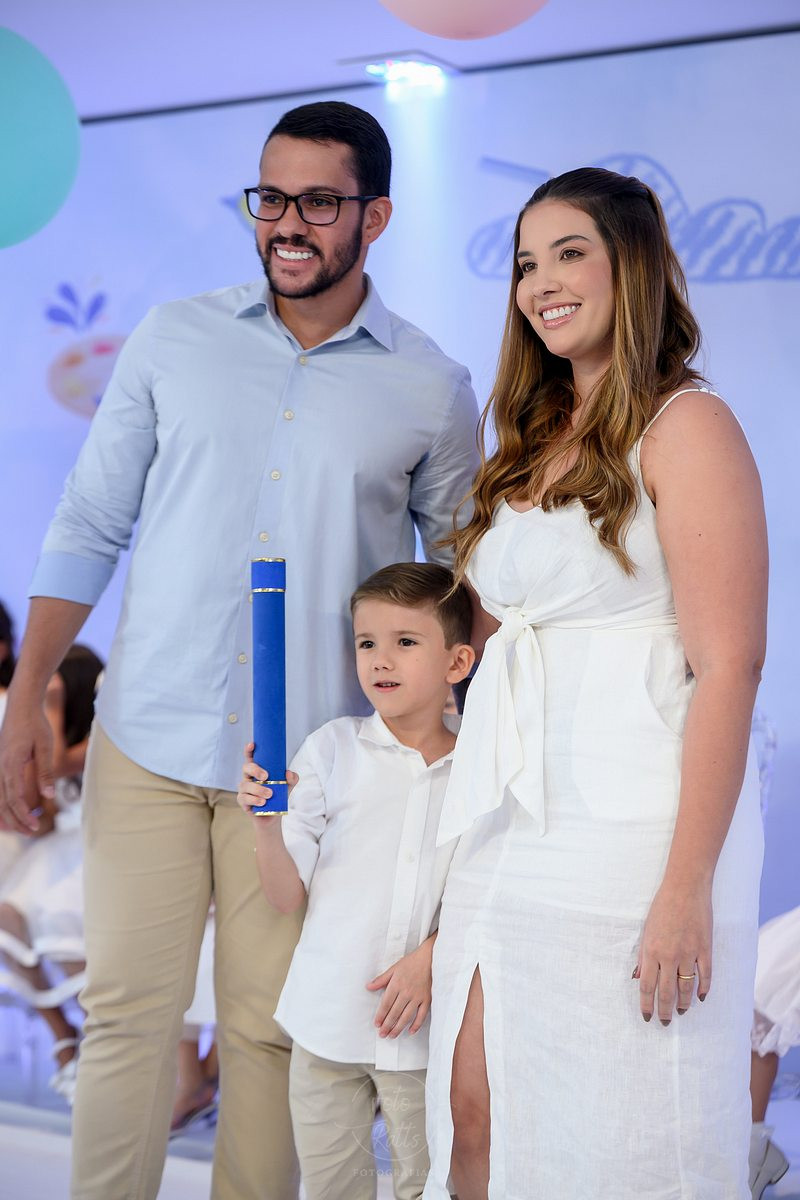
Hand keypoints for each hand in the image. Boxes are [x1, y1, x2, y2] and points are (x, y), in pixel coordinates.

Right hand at [0, 702, 54, 833]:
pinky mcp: (1, 765)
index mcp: (11, 764)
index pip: (14, 798)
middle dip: (16, 821)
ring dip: (10, 815)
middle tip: (32, 832)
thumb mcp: (45, 746)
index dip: (23, 815)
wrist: (21, 706)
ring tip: (24, 827)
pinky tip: (14, 811)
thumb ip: (45, 771)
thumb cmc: (35, 724)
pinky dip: (4, 804)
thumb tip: (49, 795)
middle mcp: (1, 767)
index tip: (36, 826)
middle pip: (3, 803)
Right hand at [237, 742, 296, 813]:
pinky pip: (244, 798)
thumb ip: (292, 778)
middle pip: (246, 768)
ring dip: (258, 789)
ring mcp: (244, 789)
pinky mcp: (242, 801)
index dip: (249, 750)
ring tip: (269, 794)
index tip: (252, 744)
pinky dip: (254, 800)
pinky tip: (262, 802)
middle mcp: (248, 777)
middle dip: (255, 770)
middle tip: (266, 777)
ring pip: (246, 785)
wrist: (273, 815)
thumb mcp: (288, 786)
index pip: (251, 757)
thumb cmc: (278, 796)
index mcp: (257, 770)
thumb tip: (288, 773)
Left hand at [366, 940, 433, 1038]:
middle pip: (395, 1012)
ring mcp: (418, 997)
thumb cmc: (411, 962)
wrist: (429, 958)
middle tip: (382, 1034)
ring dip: (398, 1027)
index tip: (377, 1024)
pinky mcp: (427, 999)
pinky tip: (410, 1031)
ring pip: (406, 1016)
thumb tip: (368, 987)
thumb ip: (381, 980)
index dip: (380, 1015)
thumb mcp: (393, 968)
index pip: (386, 1004)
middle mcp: (406, 992)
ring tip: (392, 1035)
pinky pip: (422, 1015)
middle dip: (387, 1025)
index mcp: (396, 984)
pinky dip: (416, 1025)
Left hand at [635, 881, 711, 1024]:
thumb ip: (643, 956)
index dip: (646, 1005)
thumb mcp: (646, 930)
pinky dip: (704, 989)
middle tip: (664, 1022)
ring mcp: (689, 954)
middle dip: (664, 1011)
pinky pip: (706, 976)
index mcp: (651, 951)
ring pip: (687, 988)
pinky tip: (701, 998)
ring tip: (681, 1012)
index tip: (647, 1017)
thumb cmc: (662, 907)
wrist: (685, 888)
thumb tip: (638, 978)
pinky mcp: (705, 949)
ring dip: (684, 1003)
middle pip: (667, 992)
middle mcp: (670, 956)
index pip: (647, 987)